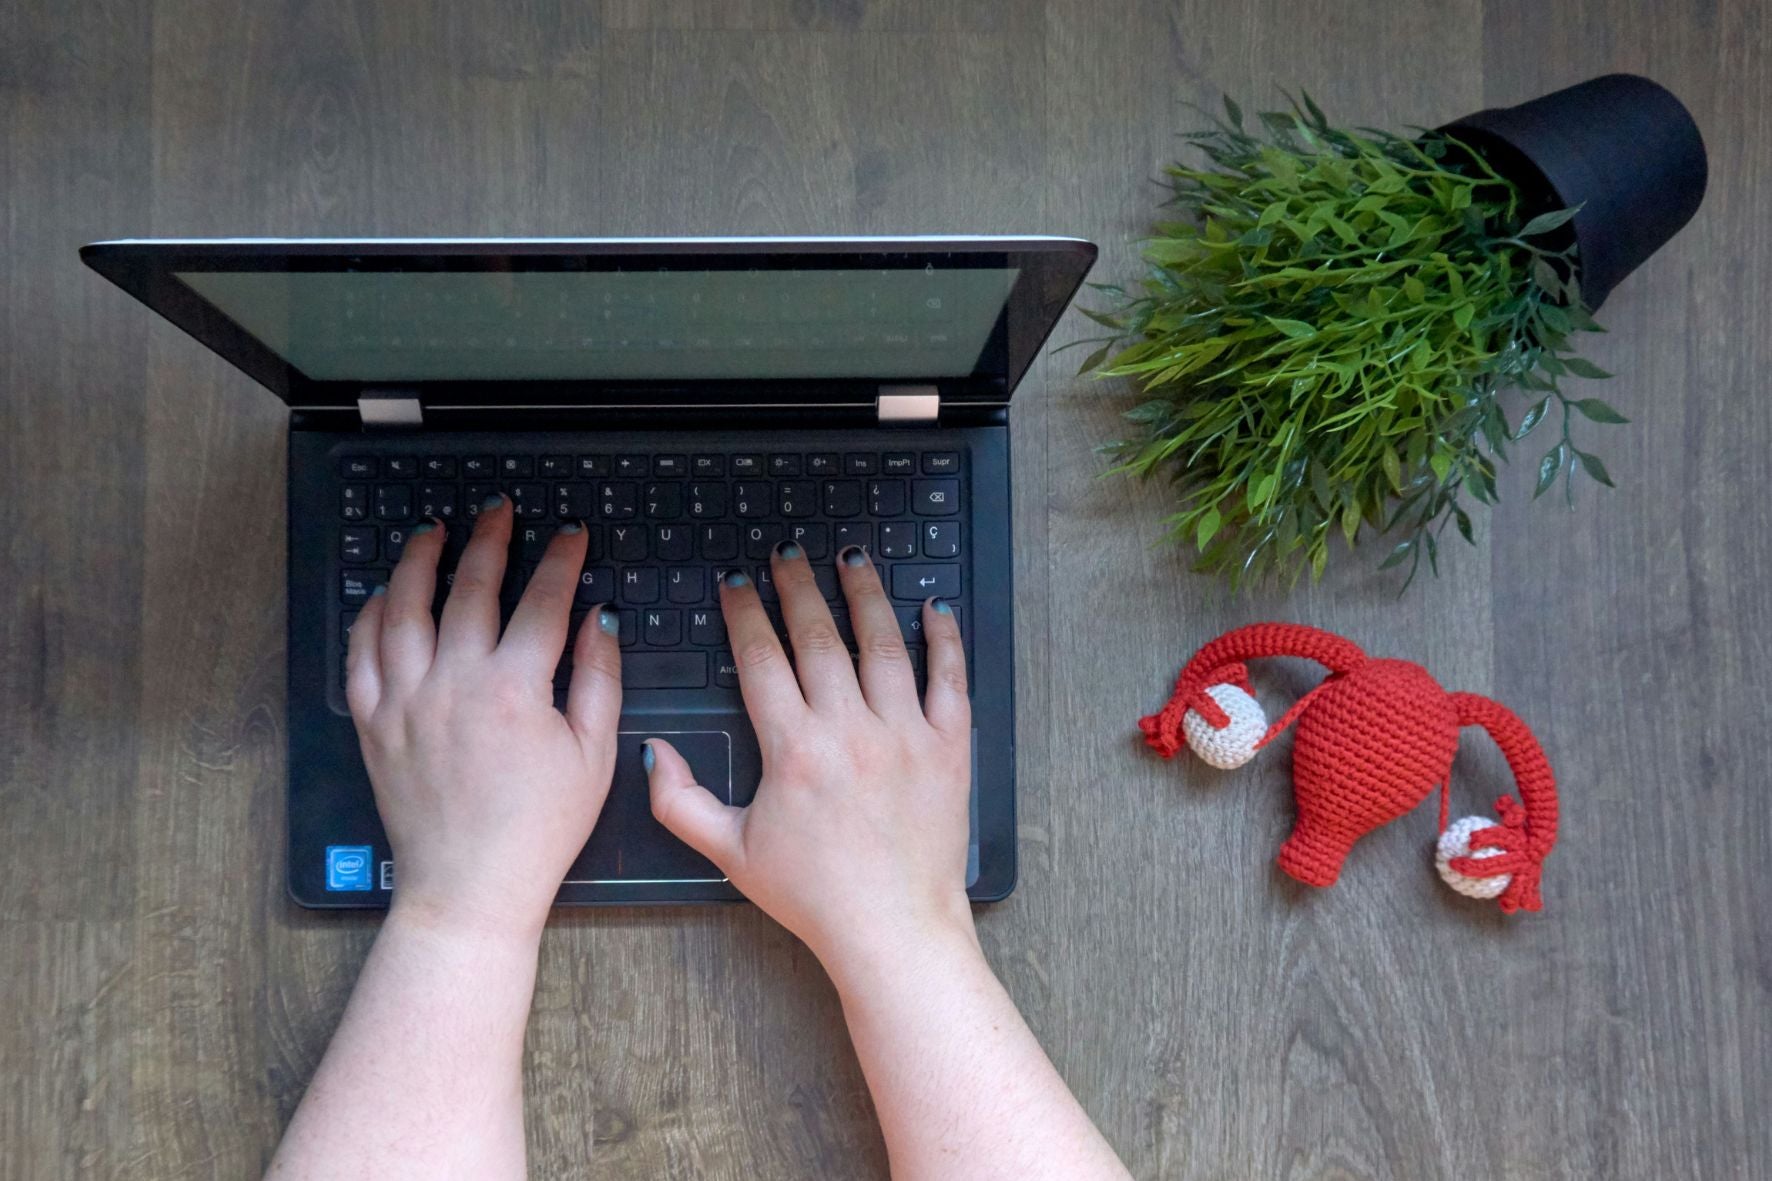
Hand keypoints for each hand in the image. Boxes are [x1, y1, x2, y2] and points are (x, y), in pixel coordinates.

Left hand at [344, 495, 621, 935]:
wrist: (471, 886)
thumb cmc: (539, 829)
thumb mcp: (593, 755)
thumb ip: (598, 678)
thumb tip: (599, 620)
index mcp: (514, 690)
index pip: (543, 601)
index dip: (561, 560)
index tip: (571, 534)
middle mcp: (453, 684)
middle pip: (470, 588)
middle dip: (489, 540)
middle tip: (498, 511)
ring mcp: (405, 701)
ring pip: (404, 608)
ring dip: (419, 561)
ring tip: (433, 531)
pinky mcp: (373, 724)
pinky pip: (361, 653)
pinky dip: (371, 616)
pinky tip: (386, 596)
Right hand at [644, 543, 973, 971]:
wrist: (892, 931)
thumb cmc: (813, 897)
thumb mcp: (731, 852)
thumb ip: (680, 800)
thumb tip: (650, 752)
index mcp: (794, 749)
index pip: (762, 659)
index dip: (745, 613)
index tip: (736, 581)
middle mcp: (850, 730)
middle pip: (819, 637)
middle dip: (798, 587)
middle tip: (787, 553)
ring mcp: (904, 735)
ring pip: (884, 645)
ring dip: (865, 595)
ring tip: (851, 559)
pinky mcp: (948, 750)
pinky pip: (949, 682)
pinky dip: (944, 641)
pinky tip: (935, 610)